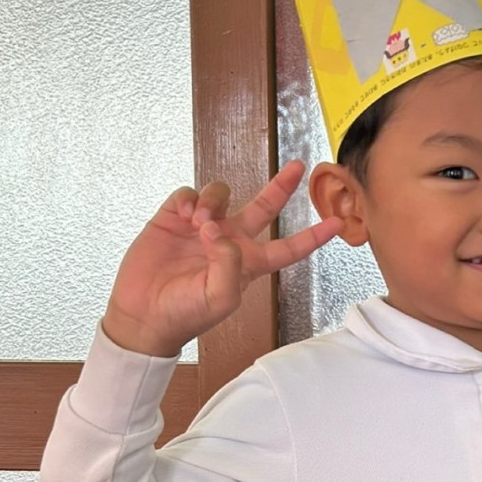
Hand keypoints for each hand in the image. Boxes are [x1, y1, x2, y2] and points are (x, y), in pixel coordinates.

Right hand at [102, 160, 342, 356]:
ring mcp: (203, 227)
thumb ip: (229, 266)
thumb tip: (222, 233)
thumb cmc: (185, 314)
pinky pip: (190, 194)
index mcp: (249, 263)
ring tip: (199, 223)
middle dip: (282, 185)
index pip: (290, 247)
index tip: (338, 223)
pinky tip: (185, 215)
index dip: (314, 236)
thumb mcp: (219, 299)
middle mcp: (231, 240)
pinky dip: (191, 199)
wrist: (143, 314)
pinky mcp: (174, 218)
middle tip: (297, 166)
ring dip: (215, 203)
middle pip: (265, 206)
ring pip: (222, 194)